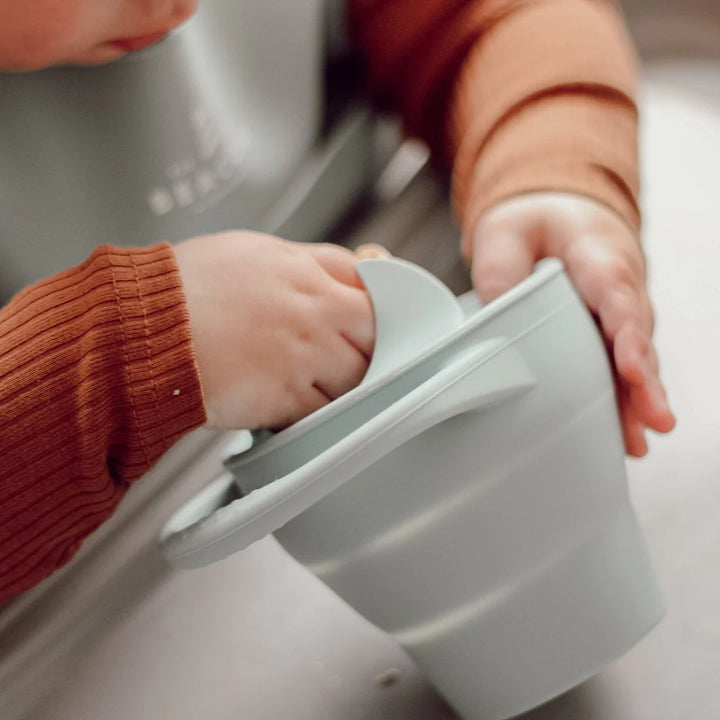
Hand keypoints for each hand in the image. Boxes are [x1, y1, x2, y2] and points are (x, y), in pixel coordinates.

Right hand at [174, 231, 373, 429]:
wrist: (142, 332)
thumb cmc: (186, 290)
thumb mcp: (254, 252)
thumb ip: (308, 261)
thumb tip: (344, 267)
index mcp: (306, 274)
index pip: (372, 284)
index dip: (373, 304)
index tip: (366, 318)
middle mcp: (312, 314)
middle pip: (375, 334)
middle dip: (368, 345)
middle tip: (346, 350)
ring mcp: (304, 357)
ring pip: (356, 378)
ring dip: (343, 382)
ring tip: (310, 376)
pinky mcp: (286, 398)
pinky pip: (325, 412)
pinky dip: (316, 411)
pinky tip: (291, 398)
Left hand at [468, 192, 674, 456]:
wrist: (556, 216)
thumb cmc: (534, 225)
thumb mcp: (505, 235)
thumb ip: (500, 275)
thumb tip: (495, 325)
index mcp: (596, 252)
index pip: (616, 293)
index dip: (627, 333)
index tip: (633, 369)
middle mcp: (618, 285)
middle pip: (635, 334)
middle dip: (643, 381)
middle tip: (652, 421)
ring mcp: (619, 311)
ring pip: (633, 356)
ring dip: (635, 400)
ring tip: (637, 442)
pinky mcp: (609, 332)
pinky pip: (619, 364)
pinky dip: (622, 397)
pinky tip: (625, 433)